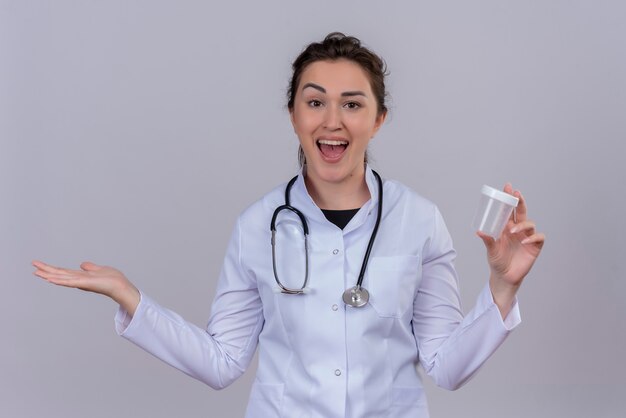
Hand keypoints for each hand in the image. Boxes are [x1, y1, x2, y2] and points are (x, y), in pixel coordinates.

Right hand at [32, 260, 139, 315]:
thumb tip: (82, 264)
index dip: (52, 269)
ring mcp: (80, 282)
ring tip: (36, 272)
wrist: (120, 286)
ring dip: (48, 275)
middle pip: (59, 274)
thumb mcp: (99, 269)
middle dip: (46, 270)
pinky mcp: (84, 283)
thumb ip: (90, 267)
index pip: (63, 271)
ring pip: (61, 277)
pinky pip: (69, 282)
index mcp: (80, 276)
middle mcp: (78, 279)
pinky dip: (59, 280)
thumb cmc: (112, 279)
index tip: (40, 266)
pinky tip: (50, 279)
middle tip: (33, 265)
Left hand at [477, 184, 544, 317]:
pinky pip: (538, 237)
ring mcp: (527, 237)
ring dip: (522, 224)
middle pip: (521, 211)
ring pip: (529, 223)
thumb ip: (488, 240)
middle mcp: (517, 229)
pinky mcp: (535, 247)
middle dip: (519, 201)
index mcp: (506, 227)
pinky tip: (524, 242)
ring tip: (512, 231)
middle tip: (516, 193)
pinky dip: (533, 238)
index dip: (509, 198)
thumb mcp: (491, 250)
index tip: (508, 187)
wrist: (505, 277)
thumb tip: (479, 231)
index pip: (509, 209)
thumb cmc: (497, 261)